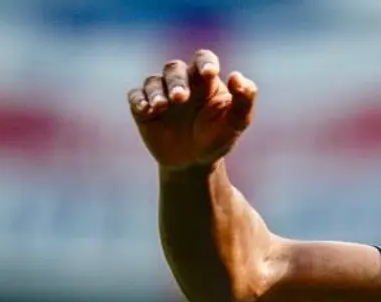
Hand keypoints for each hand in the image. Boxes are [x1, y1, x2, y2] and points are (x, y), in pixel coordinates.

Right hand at [128, 48, 255, 170]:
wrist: (194, 163)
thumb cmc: (217, 138)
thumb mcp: (235, 124)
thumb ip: (243, 102)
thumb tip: (239, 78)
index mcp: (203, 80)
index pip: (203, 59)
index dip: (205, 62)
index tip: (209, 73)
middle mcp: (181, 81)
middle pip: (174, 69)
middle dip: (177, 82)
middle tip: (181, 98)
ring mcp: (160, 93)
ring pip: (154, 82)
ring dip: (157, 92)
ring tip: (162, 106)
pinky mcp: (143, 108)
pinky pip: (136, 97)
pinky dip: (139, 100)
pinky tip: (146, 109)